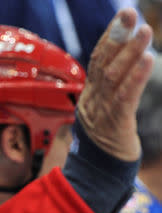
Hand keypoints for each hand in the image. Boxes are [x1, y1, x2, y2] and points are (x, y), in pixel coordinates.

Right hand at [77, 8, 153, 160]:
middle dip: (116, 37)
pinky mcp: (114, 125)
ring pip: (113, 79)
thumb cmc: (106, 140)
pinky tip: (146, 60)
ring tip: (144, 31)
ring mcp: (101, 112)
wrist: (99, 173)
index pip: (97, 61)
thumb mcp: (104, 110)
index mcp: (89, 95)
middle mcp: (92, 100)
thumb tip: (124, 62)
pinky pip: (125, 98)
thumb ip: (110, 88)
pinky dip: (135, 78)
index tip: (122, 16)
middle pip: (101, 65)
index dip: (109, 38)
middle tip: (128, 13)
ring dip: (128, 53)